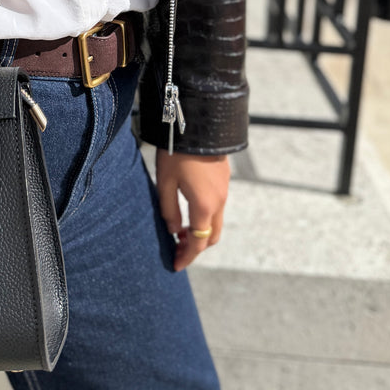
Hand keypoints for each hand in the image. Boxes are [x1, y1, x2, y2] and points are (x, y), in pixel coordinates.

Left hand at [154, 150, 230, 271]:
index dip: (187, 257)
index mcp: (204, 206)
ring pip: (216, 222)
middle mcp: (219, 202)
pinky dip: (206, 217)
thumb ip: (169, 211)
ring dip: (202, 231)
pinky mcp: (224, 179)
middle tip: (178, 248)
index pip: (198, 243)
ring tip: (181, 230)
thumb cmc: (177, 153)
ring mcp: (224, 190)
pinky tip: (190, 210)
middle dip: (196, 247)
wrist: (198, 124)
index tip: (176, 265)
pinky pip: (218, 207)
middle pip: (212, 236)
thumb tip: (175, 232)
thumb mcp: (165, 182)